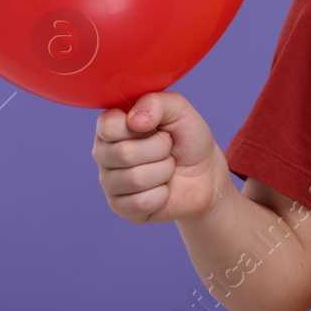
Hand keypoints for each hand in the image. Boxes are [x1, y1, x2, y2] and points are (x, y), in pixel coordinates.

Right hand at [92, 91, 228, 224]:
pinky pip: (142, 202)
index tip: (155, 127)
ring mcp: (110, 183)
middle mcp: (104, 155)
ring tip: (167, 167)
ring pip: (135, 179)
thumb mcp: (180, 110)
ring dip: (164, 171)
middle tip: (168, 149)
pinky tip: (163, 188)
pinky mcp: (122, 208)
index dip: (139, 126)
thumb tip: (134, 120)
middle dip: (160, 149)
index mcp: (111, 127)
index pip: (108, 126)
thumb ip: (157, 102)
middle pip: (124, 153)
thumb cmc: (188, 138)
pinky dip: (163, 194)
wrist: (206, 173)